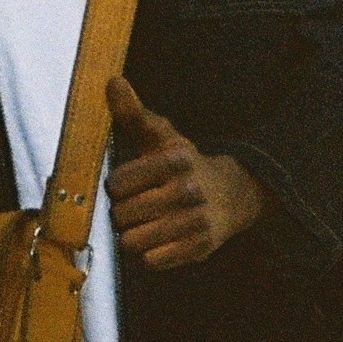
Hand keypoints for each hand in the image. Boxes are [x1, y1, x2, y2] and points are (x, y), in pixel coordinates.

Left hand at [105, 77, 264, 270]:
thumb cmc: (183, 164)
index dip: (115, 186)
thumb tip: (112, 80)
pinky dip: (148, 253)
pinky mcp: (200, 248)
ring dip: (132, 235)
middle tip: (133, 206)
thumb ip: (133, 113)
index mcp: (175, 160)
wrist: (230, 194)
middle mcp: (188, 190)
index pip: (119, 183)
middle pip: (123, 214)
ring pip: (134, 241)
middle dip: (122, 213)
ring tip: (142, 223)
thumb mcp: (161, 136)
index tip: (124, 184)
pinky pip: (152, 261)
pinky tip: (157, 239)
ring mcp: (195, 222)